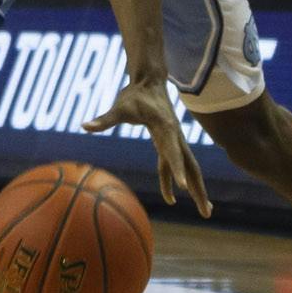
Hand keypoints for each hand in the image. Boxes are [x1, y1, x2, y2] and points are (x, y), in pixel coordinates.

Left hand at [82, 71, 212, 218]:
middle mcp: (176, 136)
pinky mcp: (169, 142)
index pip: (172, 154)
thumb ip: (104, 120)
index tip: (184, 189)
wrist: (149, 80)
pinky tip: (171, 198)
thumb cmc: (134, 94)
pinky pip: (173, 165)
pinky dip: (174, 181)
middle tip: (207, 212)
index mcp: (166, 129)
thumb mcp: (119, 107)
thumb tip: (85, 126)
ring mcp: (175, 140)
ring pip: (189, 168)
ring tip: (205, 211)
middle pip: (191, 167)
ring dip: (197, 189)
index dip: (177, 171)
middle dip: (199, 190)